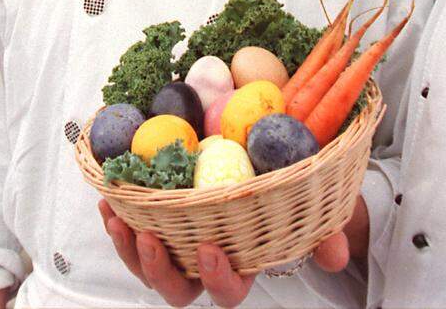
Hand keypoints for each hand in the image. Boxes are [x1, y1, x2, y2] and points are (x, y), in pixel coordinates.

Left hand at [98, 200, 352, 307]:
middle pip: (176, 286)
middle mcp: (207, 256)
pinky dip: (118, 213)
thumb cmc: (297, 188)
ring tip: (117, 215)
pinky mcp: (159, 211)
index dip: (217, 278)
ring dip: (127, 245)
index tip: (210, 249)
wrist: (280, 156)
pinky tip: (110, 196)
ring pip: (147, 261)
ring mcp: (180, 237)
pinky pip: (132, 224)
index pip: (229, 290)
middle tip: (147, 236)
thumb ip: (327, 231)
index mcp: (244, 261)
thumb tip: (334, 256)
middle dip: (156, 269)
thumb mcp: (319, 206)